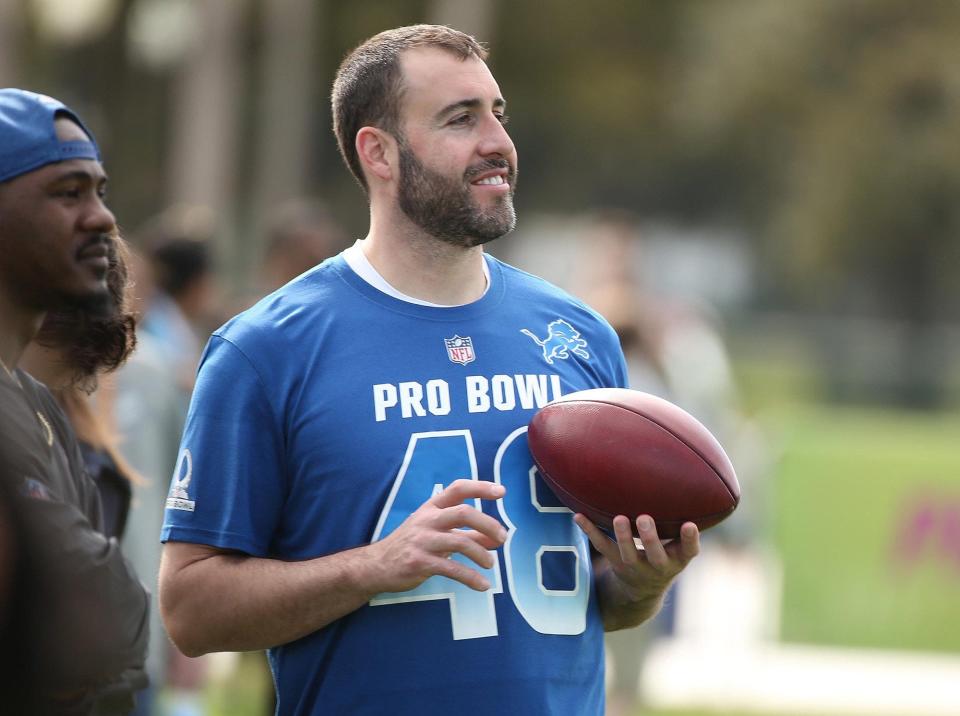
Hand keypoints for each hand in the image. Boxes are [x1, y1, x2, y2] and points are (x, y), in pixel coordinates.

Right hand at [371, 479, 506, 593]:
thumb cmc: (412, 545)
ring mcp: (422, 540)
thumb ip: (467, 533)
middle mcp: (427, 520)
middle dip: (487, 524)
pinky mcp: (420, 562)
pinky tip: (482, 585)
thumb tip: (497, 538)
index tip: (501, 491)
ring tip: (491, 564)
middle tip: (502, 537)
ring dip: (481, 554)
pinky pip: (451, 568)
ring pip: (460, 541)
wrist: (376, 565)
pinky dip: (470, 577)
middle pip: (463, 513)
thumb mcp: (437, 533)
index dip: (480, 487)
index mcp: (431, 507)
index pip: (457, 489)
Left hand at [574, 513, 699, 602]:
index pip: (690, 551)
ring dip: (622, 536)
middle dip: (649, 538)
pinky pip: (602, 546)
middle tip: (644, 518)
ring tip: (619, 518)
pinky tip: (578, 515)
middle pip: (655, 555)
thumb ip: (682, 527)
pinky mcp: (615, 562)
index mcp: (678, 558)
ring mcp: (635, 566)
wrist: (644, 590)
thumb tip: (685, 483)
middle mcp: (658, 565)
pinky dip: (590, 530)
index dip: (690, 539)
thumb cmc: (666, 555)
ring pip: (627, 554)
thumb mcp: (680, 547)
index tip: (689, 524)